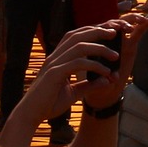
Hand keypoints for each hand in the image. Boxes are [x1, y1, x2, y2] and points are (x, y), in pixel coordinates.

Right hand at [28, 16, 146, 116]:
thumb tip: (107, 81)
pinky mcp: (54, 73)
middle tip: (116, 32)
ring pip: (79, 46)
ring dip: (100, 48)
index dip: (93, 30)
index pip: (76, 36)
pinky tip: (106, 72)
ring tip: (115, 56)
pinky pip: (78, 63)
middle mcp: (55, 57)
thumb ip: (89, 85)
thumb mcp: (74, 93)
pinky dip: (94, 65)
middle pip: (78, 35)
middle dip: (98, 31)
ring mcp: (54, 64)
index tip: (110, 31)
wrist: (31, 115)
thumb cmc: (49, 103)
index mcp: (58, 58)